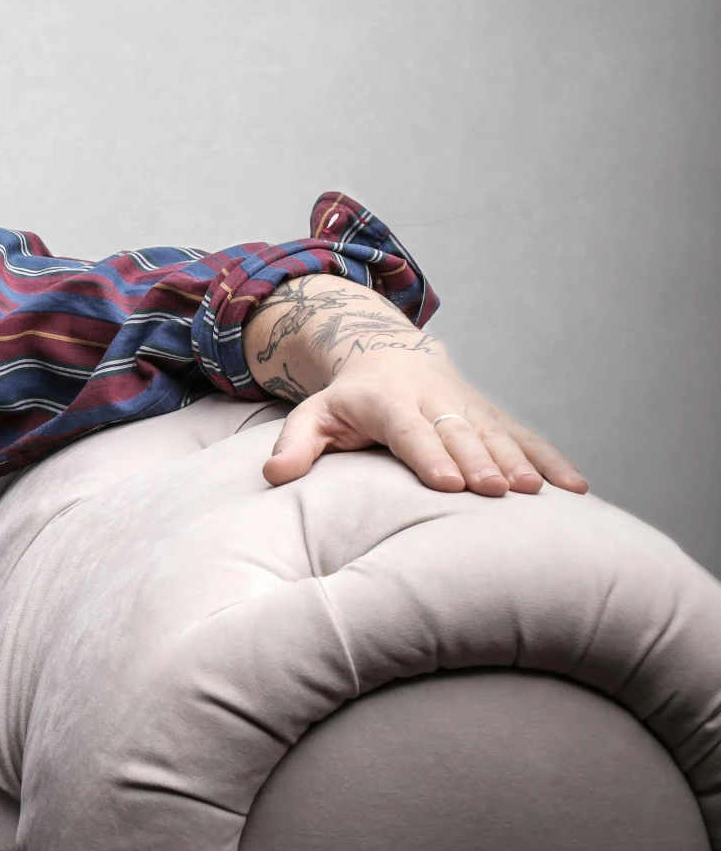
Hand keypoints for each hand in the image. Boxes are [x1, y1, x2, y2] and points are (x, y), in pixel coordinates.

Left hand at [262, 343, 587, 495]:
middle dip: (478, 461)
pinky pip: (527, 437)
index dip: (429, 455)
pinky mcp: (494, 416)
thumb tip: (274, 474)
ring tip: (535, 493)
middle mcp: (434, 400)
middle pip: (458, 432)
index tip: (448, 483)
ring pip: (497, 434)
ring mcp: (469, 406)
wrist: (388, 356)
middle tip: (494, 492)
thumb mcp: (312, 415)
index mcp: (387, 401)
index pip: (409, 430)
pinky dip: (551, 460)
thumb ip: (295, 443)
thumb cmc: (347, 402)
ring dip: (518, 462)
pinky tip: (576, 488)